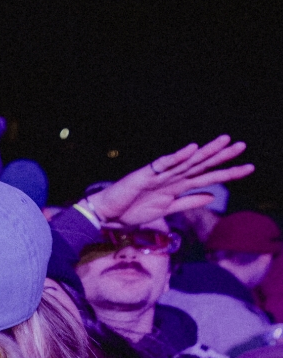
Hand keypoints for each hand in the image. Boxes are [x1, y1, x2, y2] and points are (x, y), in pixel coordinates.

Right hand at [85, 136, 252, 227]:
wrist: (108, 215)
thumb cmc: (132, 212)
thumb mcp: (167, 210)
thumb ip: (188, 202)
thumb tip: (212, 196)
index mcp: (178, 187)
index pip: (208, 178)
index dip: (228, 173)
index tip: (248, 168)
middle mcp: (173, 178)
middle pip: (202, 165)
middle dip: (222, 157)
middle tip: (242, 146)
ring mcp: (160, 175)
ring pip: (187, 161)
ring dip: (205, 151)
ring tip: (224, 141)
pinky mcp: (145, 175)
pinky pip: (163, 164)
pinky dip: (177, 156)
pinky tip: (191, 149)